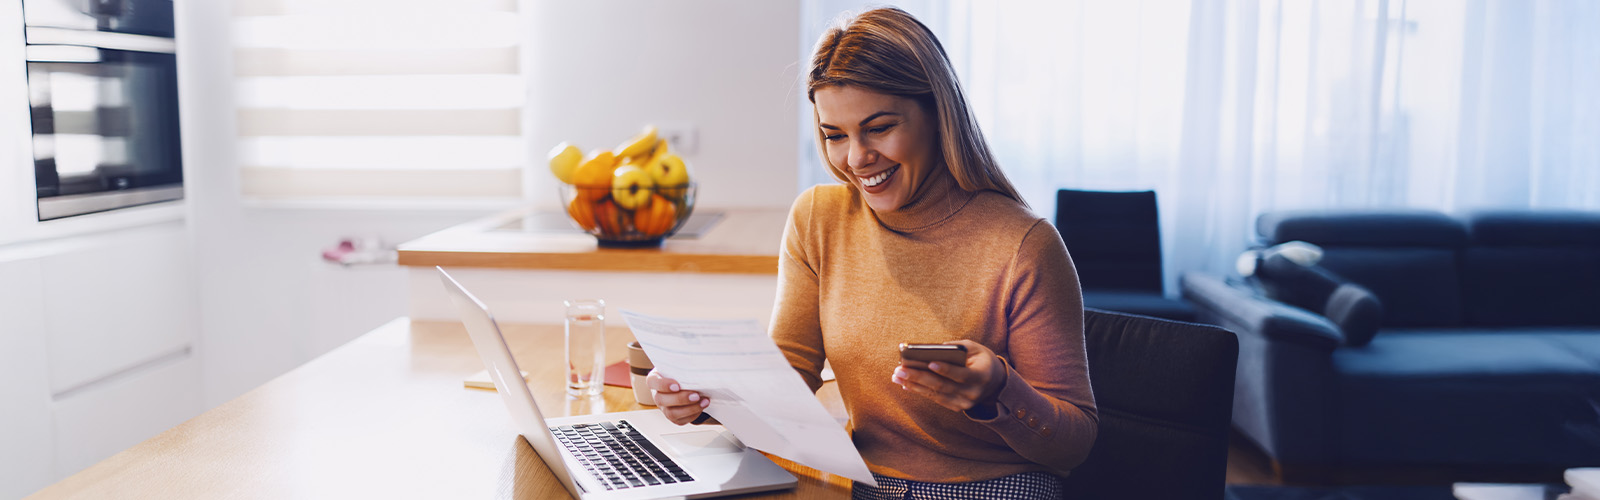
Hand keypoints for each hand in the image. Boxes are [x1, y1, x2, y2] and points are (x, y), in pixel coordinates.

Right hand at [646, 369, 709, 424]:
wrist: (686, 382)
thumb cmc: (681, 371)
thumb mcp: (679, 364)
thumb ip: (684, 363)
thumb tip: (698, 360)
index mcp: (655, 380)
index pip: (653, 382)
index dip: (663, 385)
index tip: (677, 385)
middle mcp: (657, 395)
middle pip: (662, 400)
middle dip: (680, 399)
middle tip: (696, 395)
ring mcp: (665, 408)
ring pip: (672, 413)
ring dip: (689, 408)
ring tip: (704, 401)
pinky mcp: (674, 417)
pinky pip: (681, 420)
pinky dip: (693, 414)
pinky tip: (702, 405)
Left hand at [891, 340, 1005, 411]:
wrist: (995, 383)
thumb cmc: (982, 359)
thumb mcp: (976, 348)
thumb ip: (957, 348)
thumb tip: (933, 350)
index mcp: (981, 376)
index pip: (961, 374)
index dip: (946, 369)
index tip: (929, 362)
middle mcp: (973, 393)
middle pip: (943, 386)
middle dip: (919, 377)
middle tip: (900, 369)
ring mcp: (965, 403)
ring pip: (936, 394)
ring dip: (914, 385)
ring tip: (897, 376)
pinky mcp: (956, 407)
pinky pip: (936, 399)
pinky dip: (920, 391)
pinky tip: (906, 384)